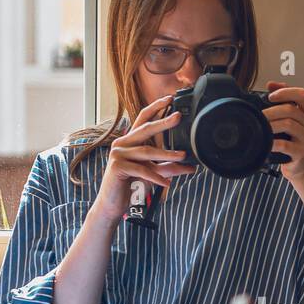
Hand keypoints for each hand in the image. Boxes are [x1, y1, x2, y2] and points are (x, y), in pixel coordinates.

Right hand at [94, 94, 197, 218]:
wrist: (112, 204)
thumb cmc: (131, 187)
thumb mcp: (153, 174)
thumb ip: (168, 168)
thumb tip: (190, 167)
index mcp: (129, 141)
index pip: (142, 118)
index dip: (155, 107)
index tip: (170, 99)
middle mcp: (122, 144)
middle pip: (145, 129)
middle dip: (163, 122)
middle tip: (179, 116)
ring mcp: (118, 154)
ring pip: (147, 151)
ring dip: (167, 155)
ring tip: (183, 156)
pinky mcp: (117, 167)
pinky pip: (142, 170)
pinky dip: (156, 177)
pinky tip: (167, 184)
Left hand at [264, 81, 303, 183]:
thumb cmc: (296, 143)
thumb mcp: (295, 121)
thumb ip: (286, 102)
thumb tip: (271, 84)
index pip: (302, 95)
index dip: (286, 91)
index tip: (270, 95)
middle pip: (291, 110)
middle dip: (271, 111)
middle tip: (259, 116)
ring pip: (287, 124)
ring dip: (270, 125)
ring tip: (260, 128)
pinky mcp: (301, 153)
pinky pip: (284, 145)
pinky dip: (272, 142)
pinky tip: (266, 143)